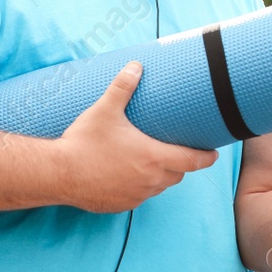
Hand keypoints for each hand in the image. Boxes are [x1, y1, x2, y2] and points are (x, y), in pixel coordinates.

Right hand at [56, 63, 217, 212]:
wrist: (57, 173)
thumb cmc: (83, 141)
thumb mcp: (105, 110)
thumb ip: (123, 87)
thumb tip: (136, 65)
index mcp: (154, 157)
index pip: (193, 161)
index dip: (206, 157)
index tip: (214, 154)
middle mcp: (150, 180)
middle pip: (178, 174)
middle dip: (181, 164)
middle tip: (178, 151)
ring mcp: (136, 195)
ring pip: (160, 187)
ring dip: (162, 176)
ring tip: (154, 162)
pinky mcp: (121, 206)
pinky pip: (140, 197)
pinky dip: (141, 187)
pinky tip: (130, 176)